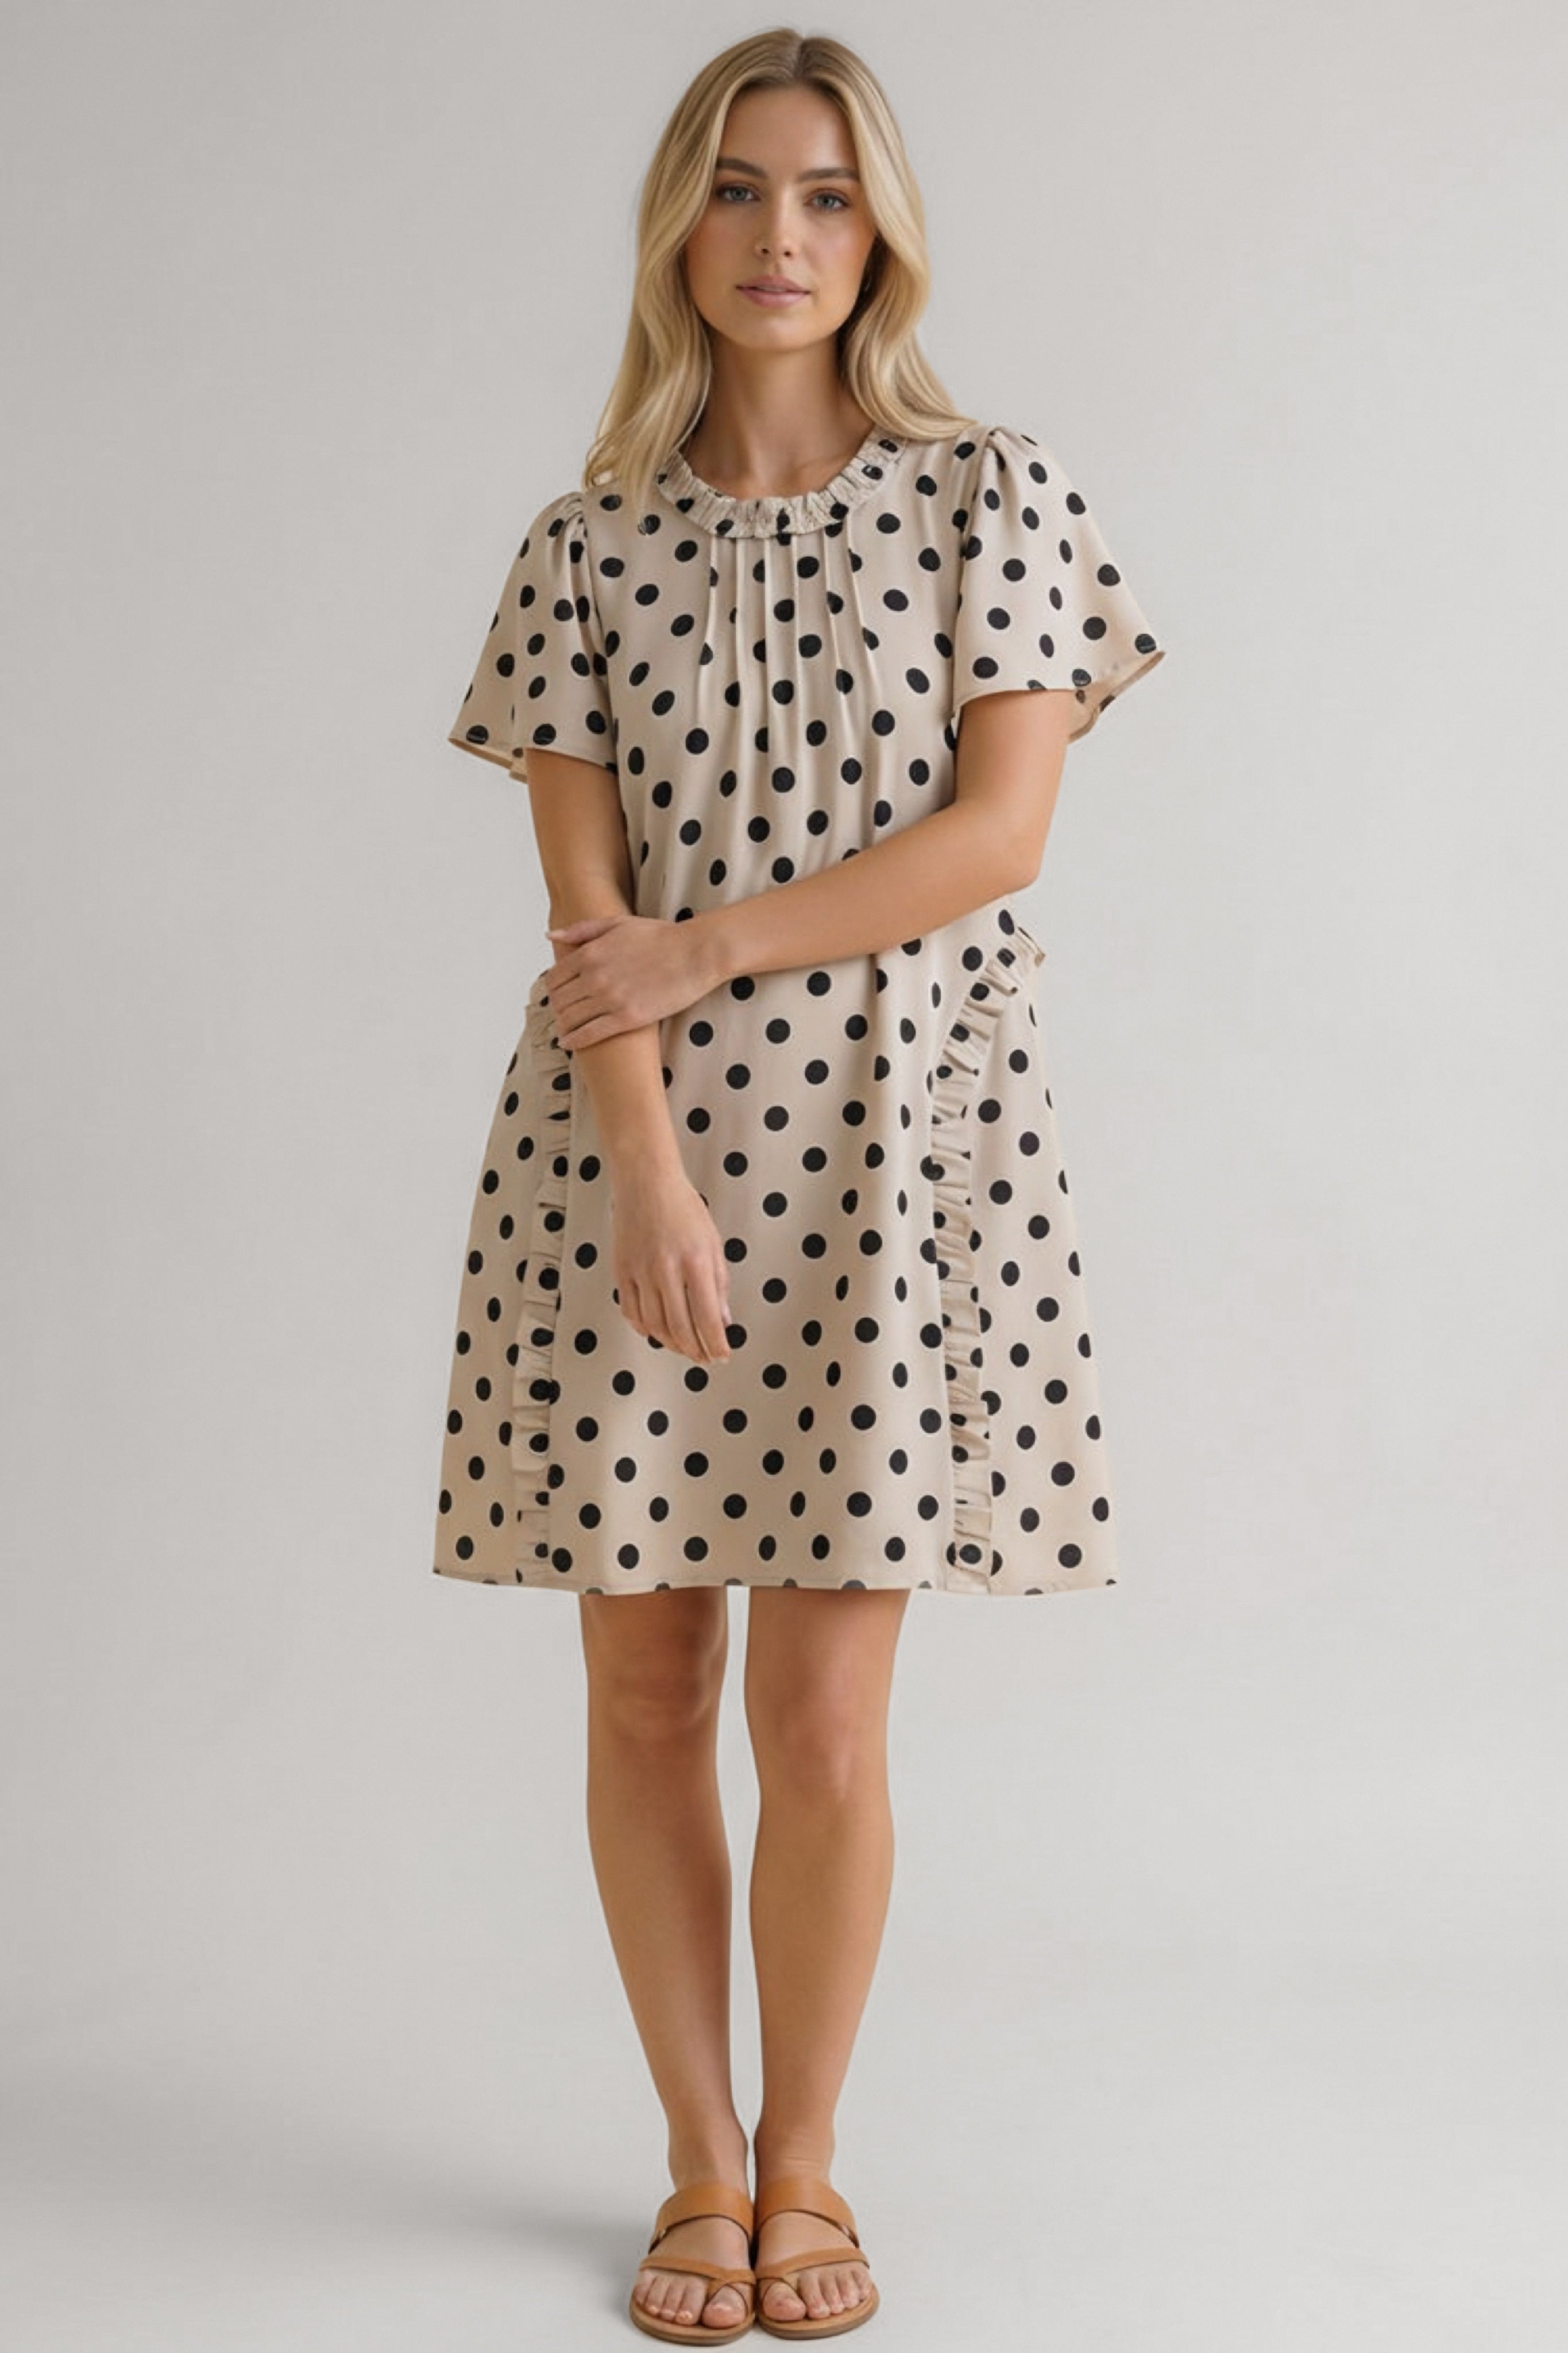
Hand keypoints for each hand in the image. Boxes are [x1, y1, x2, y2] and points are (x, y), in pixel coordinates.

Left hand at [543, 914, 718, 1049]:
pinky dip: (574, 1040)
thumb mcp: (618, 924)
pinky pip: (590, 1034)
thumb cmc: (661, 937)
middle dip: (558, 1008)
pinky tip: (568, 1043)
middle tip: (563, 1014)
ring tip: (566, 1029)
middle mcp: (595, 976)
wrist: (695, 953)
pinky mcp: (627, 1018)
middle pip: (559, 1000)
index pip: (554, 978)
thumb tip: (550, 936)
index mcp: (590, 953)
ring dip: (564, 1025)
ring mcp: (610, 999)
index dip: (553, 989)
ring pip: (570, 1018)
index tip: (559, 995)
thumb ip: (581, 930)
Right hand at [611, 1165, 732, 1366]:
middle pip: (680, 1327)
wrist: (646, 1182)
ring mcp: (641, 1272)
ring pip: (655, 1325)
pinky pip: (631, 1311)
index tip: (721, 1355)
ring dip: (672, 1344)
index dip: (715, 1343)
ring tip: (684, 1348)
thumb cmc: (682, 1206)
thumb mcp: (713, 1242)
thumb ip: (719, 1282)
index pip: (707, 1317)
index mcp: (696, 1262)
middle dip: (695, 1350)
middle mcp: (667, 1270)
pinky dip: (644, 1328)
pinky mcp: (622, 1271)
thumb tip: (723, 1318)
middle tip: (704, 1358)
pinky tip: (655, 1332)